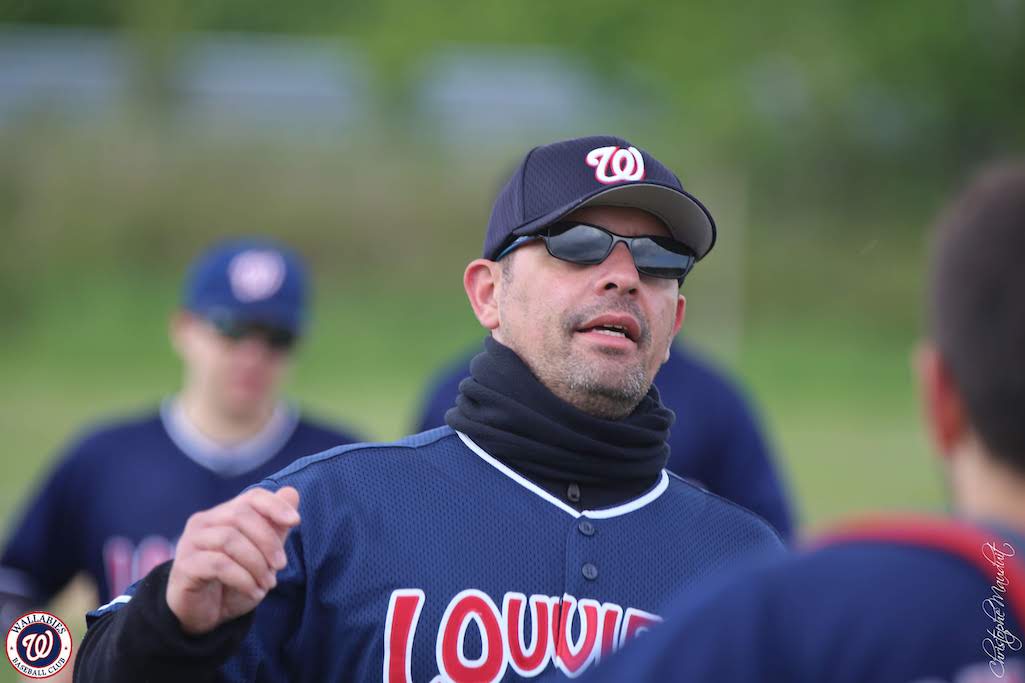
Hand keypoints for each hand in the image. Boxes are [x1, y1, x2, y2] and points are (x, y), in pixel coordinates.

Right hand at [166, 486, 300, 634]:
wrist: (205, 616)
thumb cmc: (233, 582)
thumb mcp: (261, 556)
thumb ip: (275, 527)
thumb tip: (292, 492)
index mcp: (224, 514)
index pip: (252, 497)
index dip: (275, 505)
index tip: (296, 521)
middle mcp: (204, 522)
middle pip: (241, 516)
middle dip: (268, 541)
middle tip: (281, 566)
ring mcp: (191, 542)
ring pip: (230, 539)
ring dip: (256, 563)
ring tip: (267, 584)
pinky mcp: (185, 566)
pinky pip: (219, 564)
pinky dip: (243, 578)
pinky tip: (253, 591)